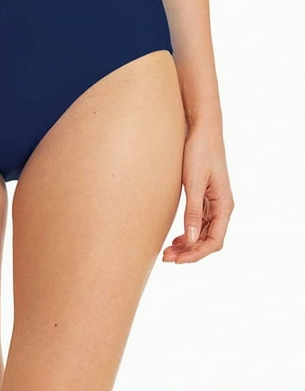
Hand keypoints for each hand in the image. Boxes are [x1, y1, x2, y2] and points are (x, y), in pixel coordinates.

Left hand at [163, 122, 233, 263]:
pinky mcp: (205, 197)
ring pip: (202, 233)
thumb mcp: (194, 182)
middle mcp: (222, 207)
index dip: (196, 254)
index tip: (177, 260)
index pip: (214, 241)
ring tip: (168, 251)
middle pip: (208, 240)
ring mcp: (214, 203)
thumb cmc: (199, 152)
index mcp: (224, 205)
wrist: (202, 130)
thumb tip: (190, 239)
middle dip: (189, 252)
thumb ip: (193, 211)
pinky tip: (175, 238)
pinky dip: (188, 233)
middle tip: (166, 258)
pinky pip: (199, 222)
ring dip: (187, 244)